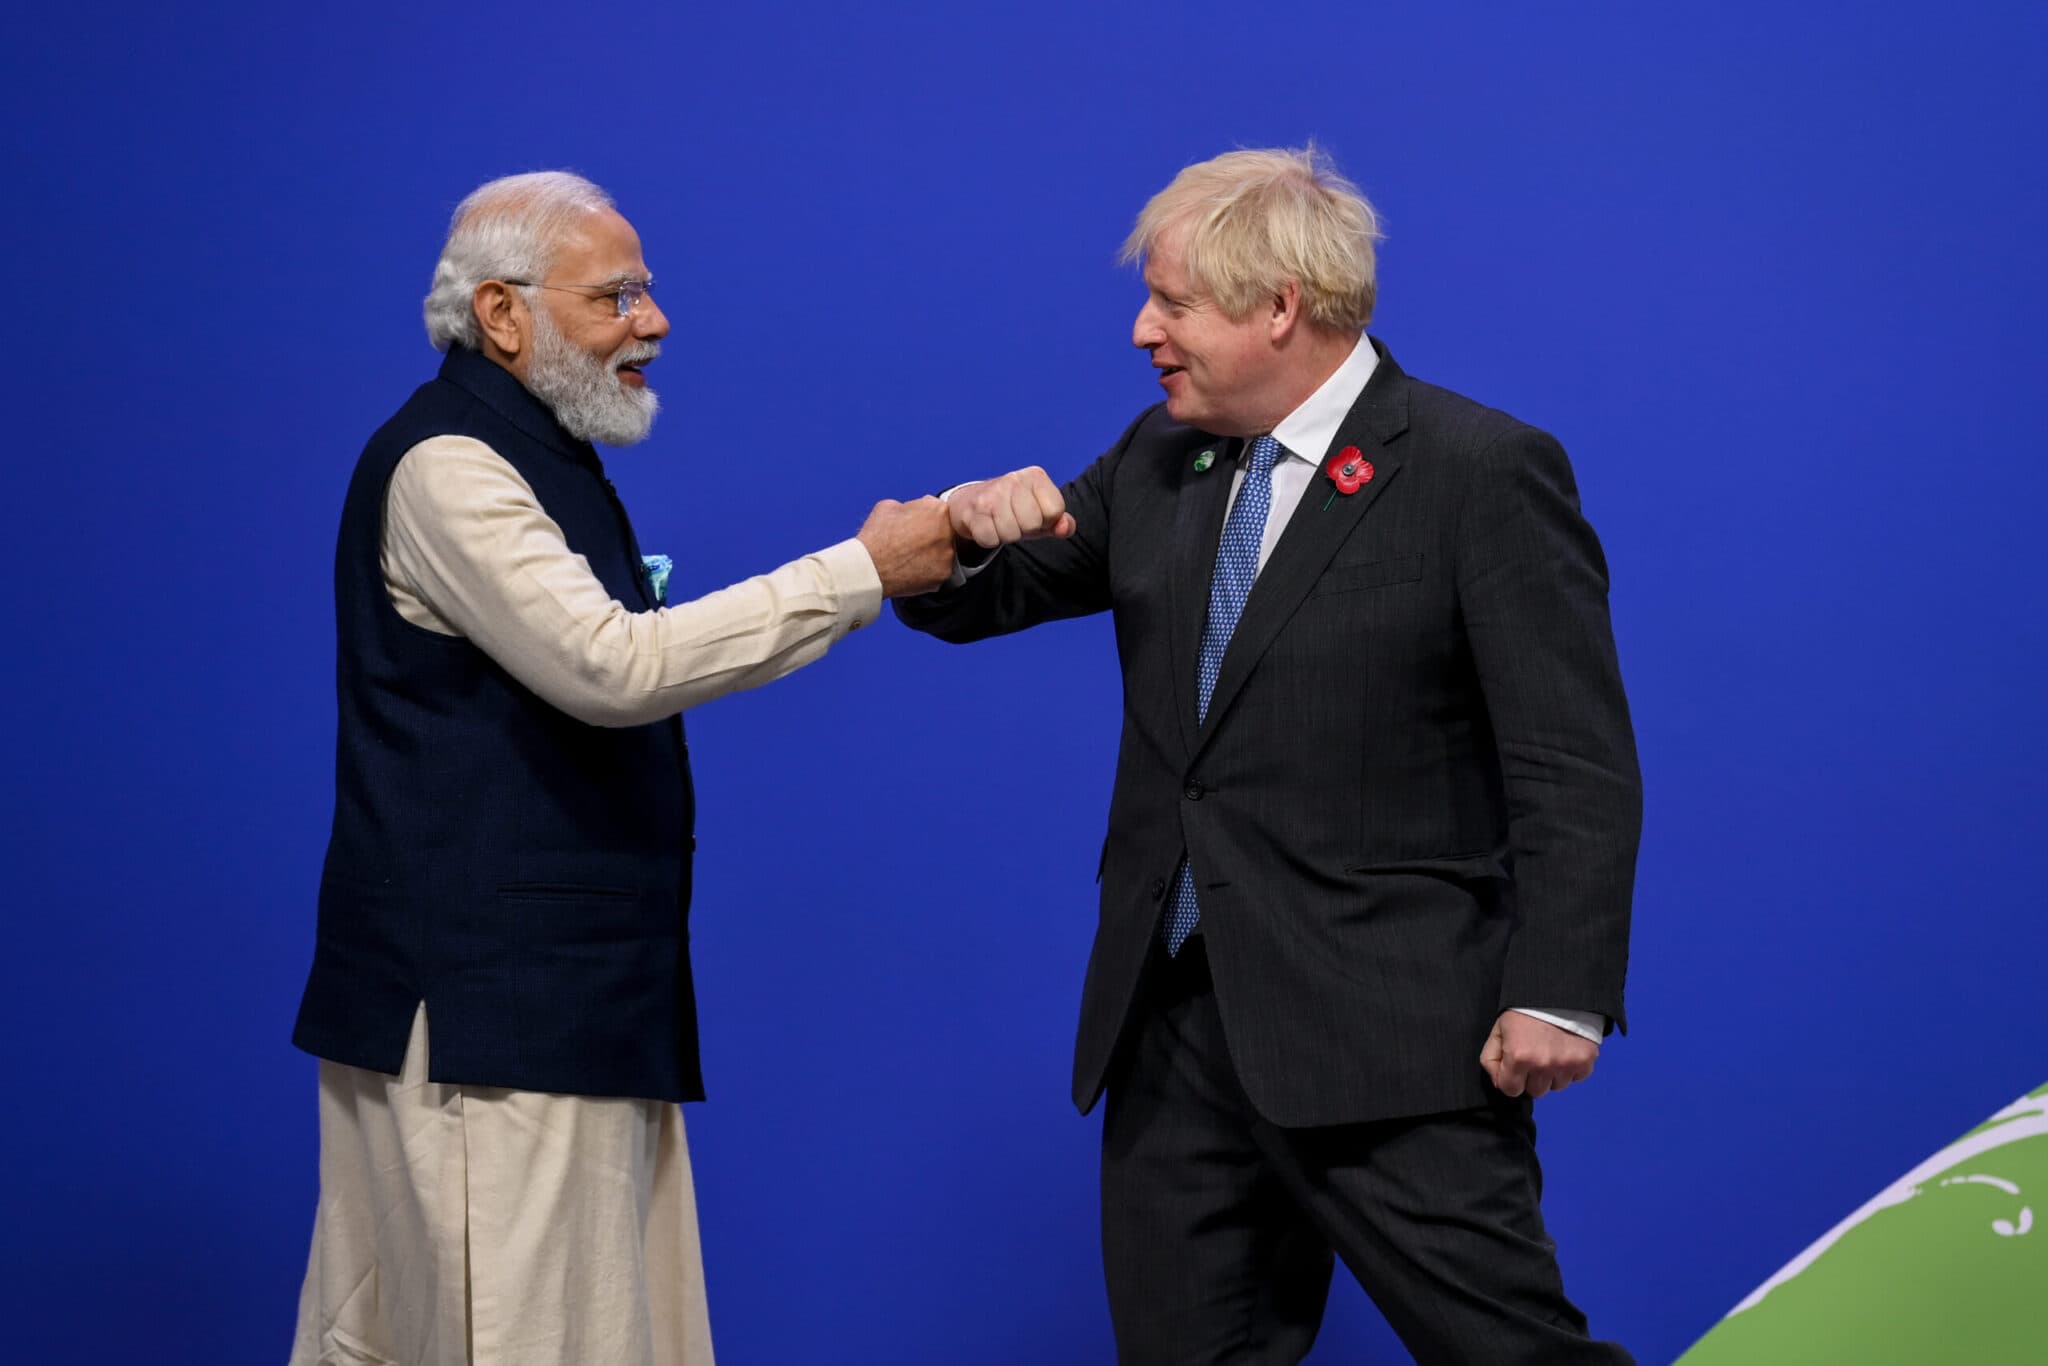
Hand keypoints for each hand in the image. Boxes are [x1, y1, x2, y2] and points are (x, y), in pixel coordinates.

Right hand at [857, 496, 956, 597]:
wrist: (870, 567)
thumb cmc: (876, 537)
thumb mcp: (888, 506)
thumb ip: (909, 506)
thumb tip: (912, 510)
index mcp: (937, 510)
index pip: (940, 511)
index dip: (927, 517)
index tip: (918, 524)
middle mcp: (947, 532)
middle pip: (945, 532)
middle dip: (932, 536)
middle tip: (913, 542)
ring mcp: (947, 555)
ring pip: (944, 553)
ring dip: (932, 554)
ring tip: (911, 557)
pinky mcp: (943, 575)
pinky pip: (939, 571)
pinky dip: (929, 571)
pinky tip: (912, 569)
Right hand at [947, 467, 1075, 549]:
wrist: (970, 501)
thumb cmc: (1013, 509)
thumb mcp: (1041, 513)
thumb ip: (1061, 522)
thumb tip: (1065, 528)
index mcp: (1035, 476)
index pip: (1055, 510)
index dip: (1046, 521)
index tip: (1035, 515)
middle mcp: (1013, 479)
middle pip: (1032, 524)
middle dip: (1025, 530)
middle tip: (1015, 520)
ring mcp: (991, 494)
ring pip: (1011, 534)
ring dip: (1006, 536)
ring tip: (1000, 523)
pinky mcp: (972, 510)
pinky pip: (990, 540)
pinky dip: (989, 540)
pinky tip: (987, 526)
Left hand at [1479, 1011, 1597, 1098]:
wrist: (1558, 992)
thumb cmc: (1524, 1010)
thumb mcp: (1498, 1030)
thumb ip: (1491, 1059)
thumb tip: (1499, 1083)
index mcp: (1519, 1057)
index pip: (1511, 1090)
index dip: (1510, 1079)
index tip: (1515, 1067)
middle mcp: (1543, 1065)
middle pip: (1535, 1092)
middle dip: (1532, 1078)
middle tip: (1534, 1056)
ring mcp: (1566, 1065)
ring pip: (1556, 1086)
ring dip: (1552, 1074)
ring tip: (1551, 1051)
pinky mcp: (1585, 1061)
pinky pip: (1576, 1077)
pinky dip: (1571, 1068)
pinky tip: (1565, 1050)